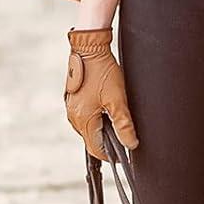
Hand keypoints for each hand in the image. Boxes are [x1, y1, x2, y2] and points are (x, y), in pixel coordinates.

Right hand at [64, 26, 138, 160]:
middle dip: (108, 141)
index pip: (96, 149)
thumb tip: (131, 145)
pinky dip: (96, 118)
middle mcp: (74, 117)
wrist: (89, 47)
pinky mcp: (72, 100)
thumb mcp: (118, 99)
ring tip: (117, 118)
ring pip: (89, 129)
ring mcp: (71, 108)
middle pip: (92, 140)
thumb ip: (124, 125)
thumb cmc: (102, 72)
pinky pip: (84, 117)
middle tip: (125, 133)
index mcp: (83, 120)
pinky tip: (107, 108)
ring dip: (102, 129)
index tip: (125, 152)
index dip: (112, 155)